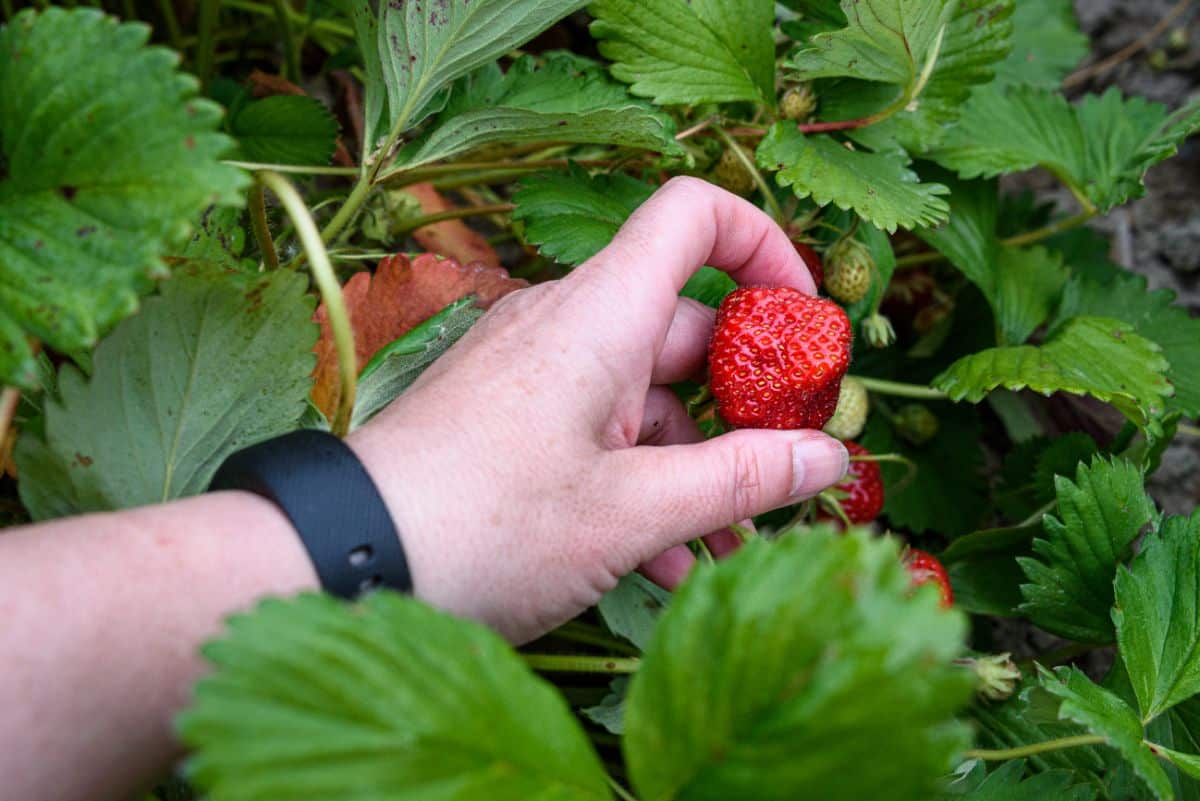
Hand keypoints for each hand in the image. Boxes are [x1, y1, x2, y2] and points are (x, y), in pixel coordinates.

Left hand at [349, 178, 849, 642]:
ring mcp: (533, 373)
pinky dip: (638, 484)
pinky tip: (659, 562)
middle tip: (786, 475)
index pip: (693, 217)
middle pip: (686, 330)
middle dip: (746, 409)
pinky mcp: (508, 419)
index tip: (806, 323)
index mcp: (599, 315)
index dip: (765, 247)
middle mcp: (565, 326)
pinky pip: (596, 432)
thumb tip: (827, 456)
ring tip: (725, 549)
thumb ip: (739, 480)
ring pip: (643, 399)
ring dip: (694, 468)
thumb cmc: (483, 526)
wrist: (342, 561)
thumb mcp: (631, 514)